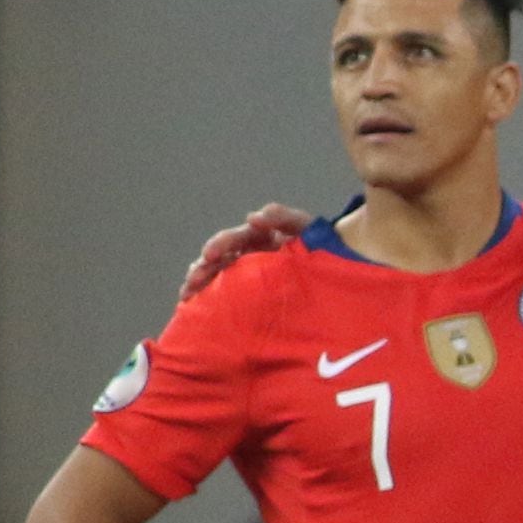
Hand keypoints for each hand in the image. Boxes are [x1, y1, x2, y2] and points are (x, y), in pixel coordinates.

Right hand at [182, 204, 310, 302]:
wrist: (334, 265)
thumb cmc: (317, 242)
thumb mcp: (303, 225)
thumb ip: (282, 216)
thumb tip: (252, 216)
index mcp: (255, 237)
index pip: (231, 239)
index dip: (219, 245)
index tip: (209, 254)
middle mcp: (246, 253)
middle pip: (217, 259)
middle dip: (202, 268)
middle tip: (193, 280)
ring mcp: (246, 272)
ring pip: (216, 276)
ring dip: (199, 283)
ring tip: (188, 294)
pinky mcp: (248, 290)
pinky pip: (225, 292)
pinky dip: (208, 298)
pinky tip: (195, 306)